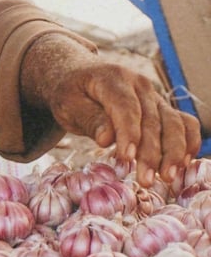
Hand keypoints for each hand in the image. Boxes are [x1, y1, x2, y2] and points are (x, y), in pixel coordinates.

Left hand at [20, 35, 201, 186]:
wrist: (78, 76)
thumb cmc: (71, 93)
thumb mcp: (68, 104)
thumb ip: (89, 119)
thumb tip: (107, 139)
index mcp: (112, 77)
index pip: (125, 106)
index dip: (128, 132)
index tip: (127, 157)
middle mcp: (139, 84)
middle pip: (152, 119)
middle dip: (151, 152)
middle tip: (145, 180)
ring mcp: (153, 96)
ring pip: (173, 122)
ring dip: (173, 152)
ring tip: (167, 177)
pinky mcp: (161, 108)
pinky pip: (183, 122)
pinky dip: (189, 141)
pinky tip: (185, 163)